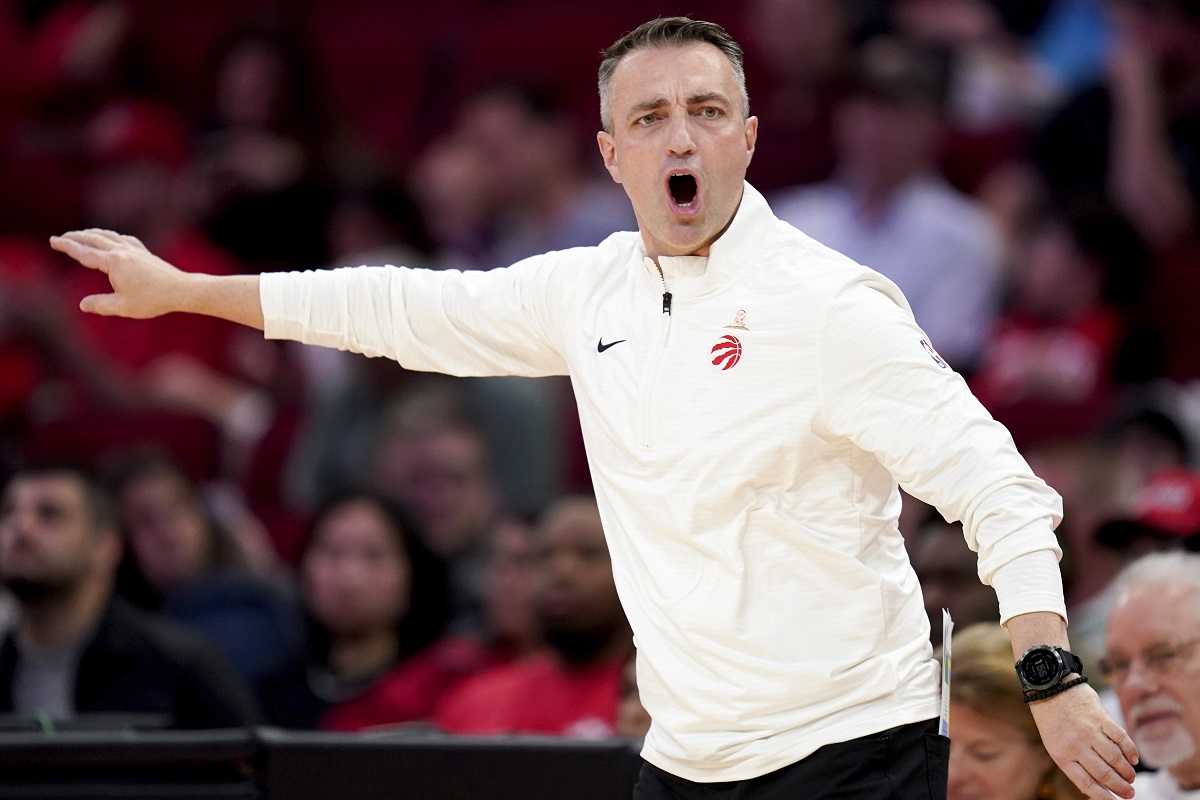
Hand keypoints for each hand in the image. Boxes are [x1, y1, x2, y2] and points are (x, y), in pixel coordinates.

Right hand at [50, 229, 187, 318]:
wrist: (181, 290)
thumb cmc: (153, 300)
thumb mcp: (122, 307)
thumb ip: (100, 304)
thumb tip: (83, 304)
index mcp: (114, 262)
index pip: (84, 252)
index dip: (67, 246)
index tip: (53, 240)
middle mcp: (123, 251)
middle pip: (94, 239)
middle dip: (75, 237)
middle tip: (61, 237)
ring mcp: (135, 250)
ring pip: (108, 236)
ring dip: (92, 234)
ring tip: (81, 235)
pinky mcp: (145, 253)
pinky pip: (124, 239)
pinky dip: (112, 236)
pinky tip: (112, 239)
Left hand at [1028, 682, 1138, 799]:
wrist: (1049, 687)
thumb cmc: (1053, 721)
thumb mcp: (1055, 745)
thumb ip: (1073, 765)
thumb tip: (1090, 790)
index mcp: (1062, 755)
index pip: (1086, 782)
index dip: (1103, 796)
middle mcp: (1076, 744)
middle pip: (1104, 773)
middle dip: (1120, 786)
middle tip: (1130, 793)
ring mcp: (1089, 730)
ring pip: (1115, 758)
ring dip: (1127, 771)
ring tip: (1131, 778)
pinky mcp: (1100, 717)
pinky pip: (1120, 738)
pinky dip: (1130, 751)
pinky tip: (1134, 759)